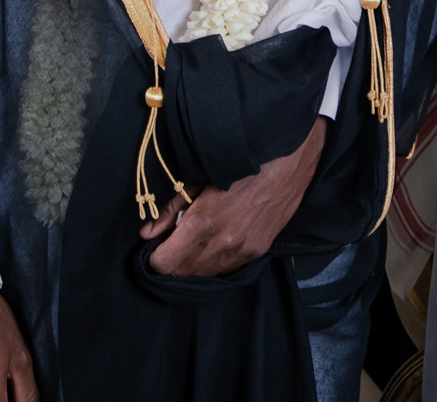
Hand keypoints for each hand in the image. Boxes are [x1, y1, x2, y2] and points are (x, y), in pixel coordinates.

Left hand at [139, 117, 327, 276]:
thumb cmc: (241, 163)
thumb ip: (169, 209)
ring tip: (193, 239)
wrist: (289, 163)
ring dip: (193, 262)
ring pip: (204, 274)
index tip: (155, 245)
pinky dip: (214, 261)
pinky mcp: (257, 252)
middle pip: (182, 272)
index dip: (155, 256)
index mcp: (204, 222)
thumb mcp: (198, 178)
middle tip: (172, 240)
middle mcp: (223, 243)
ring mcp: (242, 251)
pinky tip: (214, 241)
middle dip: (172, 259)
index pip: (165, 263)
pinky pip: (226, 269)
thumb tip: (147, 233)